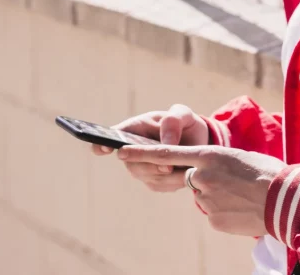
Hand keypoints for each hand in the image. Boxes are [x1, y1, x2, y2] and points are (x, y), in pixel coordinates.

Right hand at [91, 104, 209, 191]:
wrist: (196, 141)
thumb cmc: (184, 123)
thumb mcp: (182, 115)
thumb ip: (173, 123)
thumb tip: (165, 144)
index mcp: (135, 128)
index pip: (112, 136)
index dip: (103, 143)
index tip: (105, 148)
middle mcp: (132, 150)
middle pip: (131, 163)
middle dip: (150, 166)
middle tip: (169, 167)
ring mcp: (140, 167)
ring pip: (146, 176)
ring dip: (166, 175)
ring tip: (185, 168)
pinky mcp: (152, 181)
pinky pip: (159, 185)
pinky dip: (173, 181)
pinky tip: (185, 173)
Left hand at [118, 145, 284, 235]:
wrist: (285, 199)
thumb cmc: (267, 173)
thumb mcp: (238, 159)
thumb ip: (215, 165)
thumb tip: (203, 179)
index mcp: (209, 155)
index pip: (167, 153)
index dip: (141, 153)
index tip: (120, 151)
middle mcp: (202, 176)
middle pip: (192, 177)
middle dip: (206, 179)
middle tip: (231, 181)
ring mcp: (205, 198)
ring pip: (204, 196)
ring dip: (220, 196)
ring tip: (243, 195)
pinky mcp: (212, 218)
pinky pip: (213, 213)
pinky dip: (225, 210)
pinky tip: (242, 208)